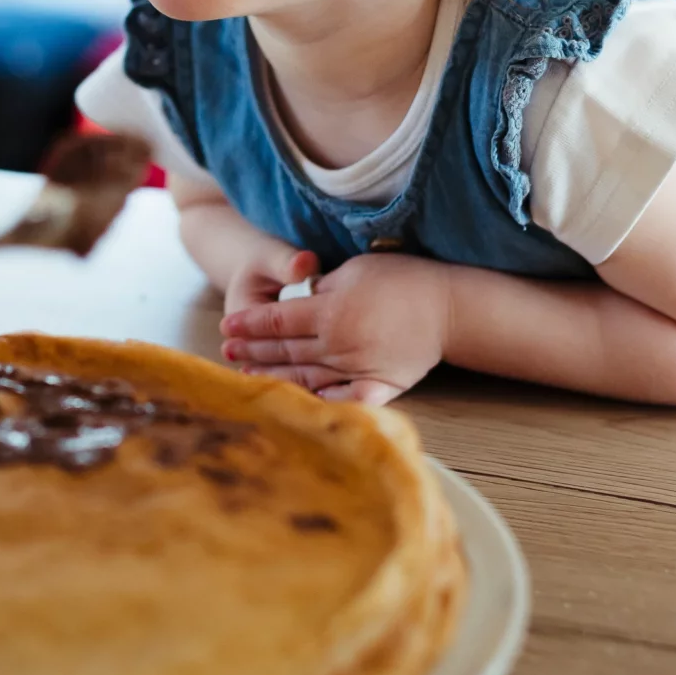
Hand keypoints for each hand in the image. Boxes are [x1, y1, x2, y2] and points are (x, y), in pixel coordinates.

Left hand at [220, 250, 454, 405]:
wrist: (450, 306)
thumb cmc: (402, 278)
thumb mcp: (354, 271)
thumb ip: (319, 289)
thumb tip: (292, 302)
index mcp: (331, 312)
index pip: (277, 320)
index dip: (249, 325)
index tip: (226, 327)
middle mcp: (340, 345)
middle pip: (285, 351)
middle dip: (252, 351)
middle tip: (226, 352)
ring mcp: (358, 369)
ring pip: (305, 375)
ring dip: (274, 377)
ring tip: (248, 377)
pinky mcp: (379, 386)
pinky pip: (343, 398)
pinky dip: (320, 401)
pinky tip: (300, 403)